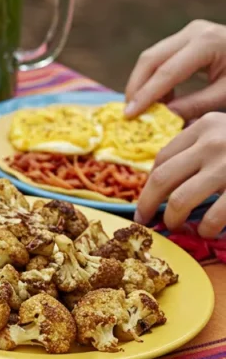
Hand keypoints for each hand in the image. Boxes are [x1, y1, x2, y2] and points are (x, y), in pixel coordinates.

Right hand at [124, 19, 225, 118]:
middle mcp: (194, 31)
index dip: (146, 95)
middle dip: (137, 87)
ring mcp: (189, 31)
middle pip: (151, 59)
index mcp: (207, 43)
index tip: (129, 115)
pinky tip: (160, 98)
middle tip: (129, 112)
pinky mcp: (188, 36)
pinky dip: (155, 78)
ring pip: (152, 57)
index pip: (167, 72)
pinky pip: (161, 57)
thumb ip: (194, 105)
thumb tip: (162, 116)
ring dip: (143, 83)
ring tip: (144, 108)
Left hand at [135, 113, 225, 236]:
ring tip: (176, 226)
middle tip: (144, 220)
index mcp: (206, 126)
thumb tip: (165, 177)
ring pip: (180, 199)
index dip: (150, 182)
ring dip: (173, 219)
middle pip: (162, 178)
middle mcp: (213, 143)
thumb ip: (202, 145)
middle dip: (147, 204)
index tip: (146, 199)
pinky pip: (214, 216)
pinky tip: (206, 232)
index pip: (163, 157)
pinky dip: (206, 228)